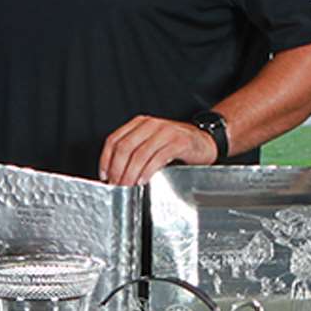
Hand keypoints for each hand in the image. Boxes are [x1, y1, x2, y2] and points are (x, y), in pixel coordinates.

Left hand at [98, 115, 218, 185]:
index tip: (104, 176)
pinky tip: (143, 180)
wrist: (205, 142)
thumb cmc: (176, 146)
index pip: (114, 140)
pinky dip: (147, 171)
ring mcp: (165, 131)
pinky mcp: (179, 142)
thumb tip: (114, 174)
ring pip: (139, 154)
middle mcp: (150, 124)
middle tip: (116, 186)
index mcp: (140, 123)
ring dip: (130, 174)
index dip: (105, 160)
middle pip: (124, 148)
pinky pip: (158, 157)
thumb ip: (134, 153)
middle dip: (117, 170)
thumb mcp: (151, 144)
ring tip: (127, 186)